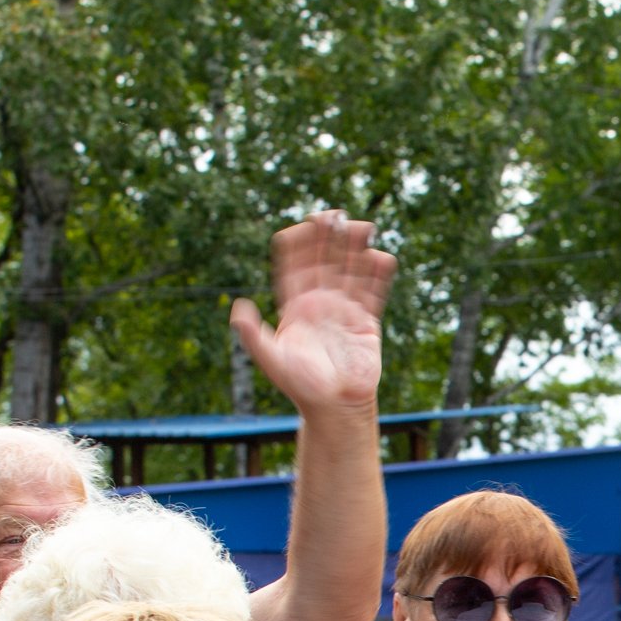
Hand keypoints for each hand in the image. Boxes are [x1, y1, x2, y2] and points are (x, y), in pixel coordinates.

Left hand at [233, 209, 396, 414]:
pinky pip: (373, 293)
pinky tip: (383, 257)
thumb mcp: (271, 360)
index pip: (294, 266)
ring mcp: (344, 310)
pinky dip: (378, 276)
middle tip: (335, 215)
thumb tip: (238, 308)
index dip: (299, 244)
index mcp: (294, 306)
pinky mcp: (366, 322)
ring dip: (355, 248)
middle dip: (329, 238)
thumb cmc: (300, 386)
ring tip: (363, 227)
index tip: (304, 225)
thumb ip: (253, 335)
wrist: (334, 406)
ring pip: (350, 271)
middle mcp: (319, 303)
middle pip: (324, 261)